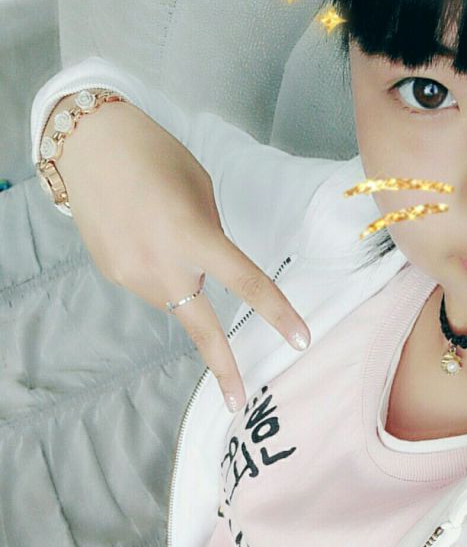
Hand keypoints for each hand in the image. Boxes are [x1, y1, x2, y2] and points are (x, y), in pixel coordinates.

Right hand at [54, 98, 310, 411]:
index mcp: (192, 235)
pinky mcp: (112, 274)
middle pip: (200, 326)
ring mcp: (131, 275)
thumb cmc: (155, 155)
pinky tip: (143, 238)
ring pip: (174, 296)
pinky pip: (150, 284)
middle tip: (237, 402)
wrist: (86, 145)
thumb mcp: (199, 190)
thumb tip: (210, 267)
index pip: (246, 282)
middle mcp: (161, 265)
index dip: (277, 313)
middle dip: (223, 367)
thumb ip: (210, 236)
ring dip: (183, 281)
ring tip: (162, 232)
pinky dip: (158, 270)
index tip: (300, 339)